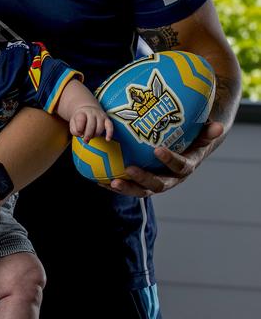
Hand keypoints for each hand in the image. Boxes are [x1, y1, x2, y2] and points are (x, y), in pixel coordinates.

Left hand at [70, 105, 113, 142]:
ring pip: (100, 127)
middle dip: (88, 135)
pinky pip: (110, 126)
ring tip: (91, 138)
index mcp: (82, 113)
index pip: (81, 119)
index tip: (79, 132)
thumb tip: (81, 134)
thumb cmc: (80, 119)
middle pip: (91, 125)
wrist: (88, 109)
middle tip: (85, 141)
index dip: (79, 128)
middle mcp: (92, 113)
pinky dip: (109, 133)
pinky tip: (107, 139)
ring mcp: (100, 116)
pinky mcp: (106, 119)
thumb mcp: (72, 123)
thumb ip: (74, 130)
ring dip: (95, 135)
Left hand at [106, 121, 223, 197]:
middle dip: (143, 179)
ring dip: (126, 188)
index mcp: (185, 168)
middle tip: (129, 169)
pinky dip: (114, 185)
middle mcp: (170, 179)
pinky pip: (128, 186)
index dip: (169, 160)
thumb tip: (220, 127)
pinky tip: (99, 179)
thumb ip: (207, 132)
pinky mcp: (141, 184)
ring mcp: (155, 183)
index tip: (158, 149)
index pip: (179, 166)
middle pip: (157, 185)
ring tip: (110, 181)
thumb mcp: (201, 134)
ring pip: (140, 191)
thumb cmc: (192, 138)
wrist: (184, 151)